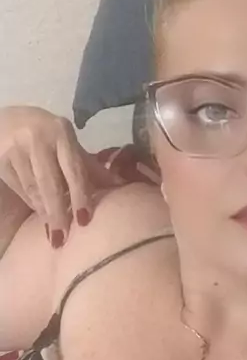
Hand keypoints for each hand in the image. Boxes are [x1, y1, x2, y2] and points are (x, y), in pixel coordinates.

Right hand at [0, 106, 123, 246]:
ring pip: (33, 189)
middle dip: (58, 212)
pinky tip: (40, 214)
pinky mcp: (1, 161)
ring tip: (53, 234)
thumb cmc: (45, 135)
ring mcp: (16, 149)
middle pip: (50, 183)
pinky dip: (31, 203)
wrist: (4, 121)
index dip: (80, 195)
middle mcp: (38, 138)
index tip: (84, 220)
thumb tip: (122, 185)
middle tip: (63, 238)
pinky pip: (20, 188)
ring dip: (45, 213)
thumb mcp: (67, 144)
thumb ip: (89, 166)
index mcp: (61, 132)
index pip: (74, 168)